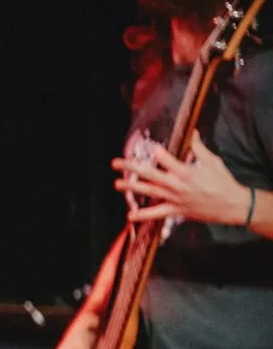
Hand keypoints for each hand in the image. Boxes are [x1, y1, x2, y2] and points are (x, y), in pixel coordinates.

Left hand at [115, 132, 252, 226]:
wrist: (232, 205)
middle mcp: (177, 185)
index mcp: (186, 172)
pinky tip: (130, 216)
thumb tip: (193, 132)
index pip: (166, 159)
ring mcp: (175, 199)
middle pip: (150, 174)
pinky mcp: (177, 210)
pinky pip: (157, 213)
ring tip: (116, 184)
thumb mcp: (213, 162)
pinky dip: (144, 215)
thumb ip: (199, 148)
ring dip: (131, 188)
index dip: (157, 153)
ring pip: (150, 192)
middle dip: (131, 168)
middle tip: (116, 163)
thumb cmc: (223, 182)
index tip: (151, 149)